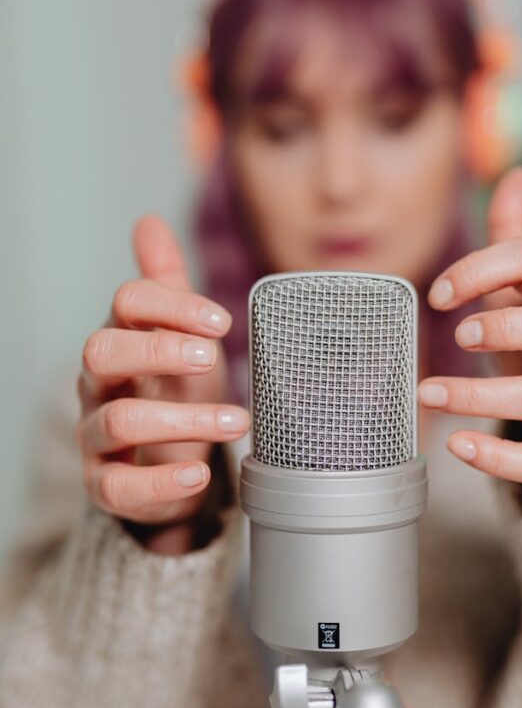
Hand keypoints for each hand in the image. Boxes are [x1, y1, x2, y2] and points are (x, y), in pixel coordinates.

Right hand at [76, 215, 248, 552]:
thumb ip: (166, 286)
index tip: (222, 321)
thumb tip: (147, 221)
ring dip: (181, 420)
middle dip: (157, 349)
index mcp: (123, 337)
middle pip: (102, 351)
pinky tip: (199, 472)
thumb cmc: (174, 389)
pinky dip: (161, 482)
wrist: (170, 463)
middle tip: (211, 357)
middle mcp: (100, 383)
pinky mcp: (105, 483)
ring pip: (117, 420)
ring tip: (238, 422)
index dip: (172, 306)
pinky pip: (117, 487)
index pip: (127, 302)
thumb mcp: (180, 336)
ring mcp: (97, 434)